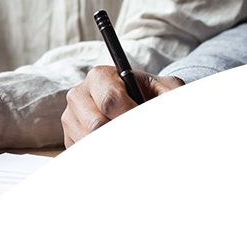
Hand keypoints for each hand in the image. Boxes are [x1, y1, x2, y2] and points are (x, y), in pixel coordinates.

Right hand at [63, 65, 200, 172]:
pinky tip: (134, 162)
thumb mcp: (173, 92)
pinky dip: (116, 169)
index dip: (136, 123)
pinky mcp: (72, 145)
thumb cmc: (154, 97)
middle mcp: (79, 97)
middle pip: (99, 129)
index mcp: (100, 76)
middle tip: (156, 152)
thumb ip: (175, 104)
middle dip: (132, 146)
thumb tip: (165, 127)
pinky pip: (91, 166)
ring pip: (94, 152)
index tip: (159, 138)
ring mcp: (72, 123)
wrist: (142, 109)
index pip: (111, 102)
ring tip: (148, 157)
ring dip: (126, 162)